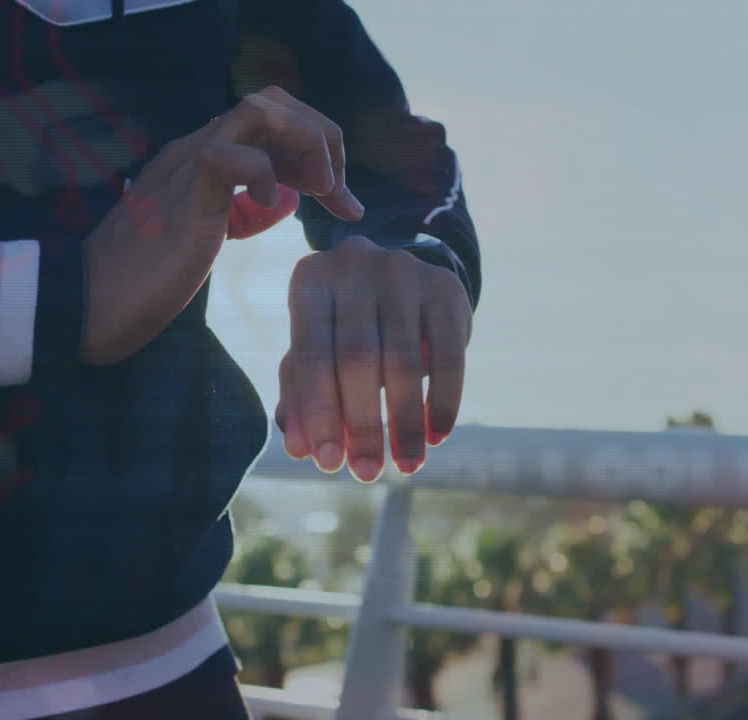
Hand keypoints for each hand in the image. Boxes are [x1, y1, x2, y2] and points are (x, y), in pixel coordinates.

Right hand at [80, 86, 363, 364]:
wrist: (91, 303)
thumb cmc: (146, 278)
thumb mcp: (209, 233)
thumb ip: (243, 210)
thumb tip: (286, 198)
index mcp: (207, 156)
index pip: (275, 121)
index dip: (320, 150)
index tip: (344, 199)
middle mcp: (199, 147)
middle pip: (276, 101)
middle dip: (324, 136)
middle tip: (338, 190)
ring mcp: (190, 164)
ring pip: (262, 109)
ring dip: (308, 142)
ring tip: (320, 188)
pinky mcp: (185, 193)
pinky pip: (232, 153)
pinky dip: (267, 172)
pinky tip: (273, 204)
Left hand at [276, 235, 472, 481]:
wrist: (398, 280)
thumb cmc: (343, 327)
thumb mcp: (316, 352)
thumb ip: (302, 396)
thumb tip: (299, 448)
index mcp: (310, 281)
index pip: (311, 357)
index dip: (319, 415)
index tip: (329, 464)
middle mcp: (354, 264)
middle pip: (358, 360)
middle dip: (363, 425)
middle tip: (366, 473)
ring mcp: (403, 270)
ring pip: (403, 362)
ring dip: (404, 423)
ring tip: (406, 465)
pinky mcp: (445, 287)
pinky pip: (448, 355)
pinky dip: (443, 401)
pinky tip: (436, 436)